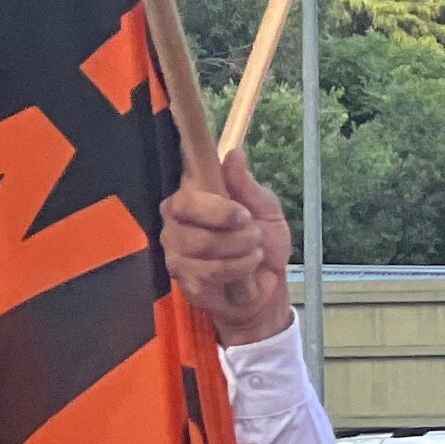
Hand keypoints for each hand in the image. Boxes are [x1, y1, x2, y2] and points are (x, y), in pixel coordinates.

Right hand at [161, 153, 295, 348]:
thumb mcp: (268, 211)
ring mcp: (175, 248)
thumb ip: (249, 186)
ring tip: (255, 251)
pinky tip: (247, 270)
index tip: (236, 204)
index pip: (185, 175)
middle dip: (227, 220)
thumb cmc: (264, 243)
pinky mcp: (182, 277)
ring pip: (199, 242)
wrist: (269, 289)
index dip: (203, 177)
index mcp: (196, 194)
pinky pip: (207, 271)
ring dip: (238, 248)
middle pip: (186, 207)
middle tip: (253, 230)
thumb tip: (234, 154)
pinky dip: (237, 270)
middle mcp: (177, 218)